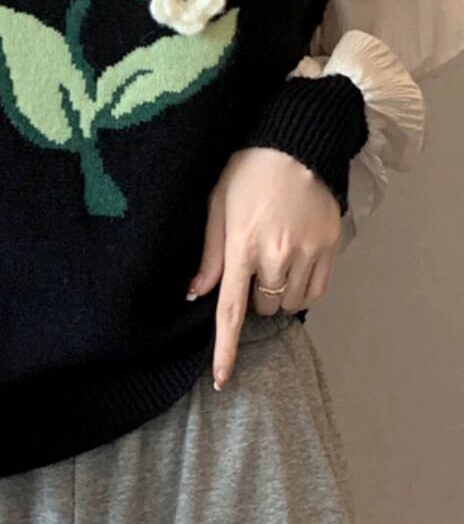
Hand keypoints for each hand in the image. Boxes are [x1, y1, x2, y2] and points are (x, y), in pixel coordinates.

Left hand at [185, 146, 341, 389]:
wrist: (298, 143)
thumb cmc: (249, 169)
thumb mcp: (216, 204)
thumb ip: (209, 253)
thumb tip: (194, 293)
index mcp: (241, 247)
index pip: (230, 312)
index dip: (225, 350)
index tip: (222, 380)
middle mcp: (276, 256)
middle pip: (262, 308)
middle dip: (254, 295)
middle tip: (253, 262)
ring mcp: (307, 253)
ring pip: (289, 304)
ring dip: (279, 293)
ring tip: (275, 258)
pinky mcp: (330, 248)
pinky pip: (315, 292)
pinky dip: (303, 289)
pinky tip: (295, 264)